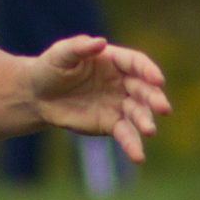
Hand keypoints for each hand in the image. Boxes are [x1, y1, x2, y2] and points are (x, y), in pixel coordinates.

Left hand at [29, 35, 169, 161]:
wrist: (37, 95)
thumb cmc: (50, 68)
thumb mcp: (60, 54)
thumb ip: (79, 47)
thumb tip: (101, 42)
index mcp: (113, 60)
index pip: (137, 64)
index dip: (148, 70)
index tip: (157, 79)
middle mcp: (122, 82)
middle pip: (144, 89)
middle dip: (154, 98)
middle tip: (163, 108)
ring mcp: (119, 104)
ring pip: (138, 113)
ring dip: (145, 121)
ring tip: (149, 130)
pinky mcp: (111, 124)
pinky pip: (126, 134)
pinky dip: (133, 145)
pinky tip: (138, 156)